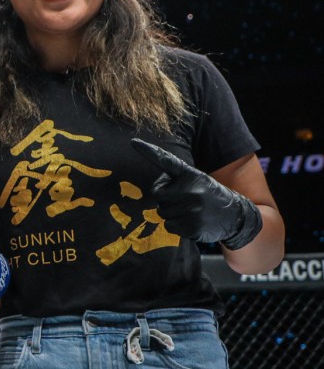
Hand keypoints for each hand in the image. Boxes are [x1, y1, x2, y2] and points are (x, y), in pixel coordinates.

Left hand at [131, 139, 262, 249]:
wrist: (236, 215)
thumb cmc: (208, 195)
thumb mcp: (197, 180)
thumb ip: (176, 181)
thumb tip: (157, 192)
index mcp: (190, 174)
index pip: (166, 160)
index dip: (148, 151)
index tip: (133, 142)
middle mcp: (191, 189)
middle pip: (158, 194)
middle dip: (166, 199)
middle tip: (184, 200)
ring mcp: (192, 208)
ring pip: (162, 212)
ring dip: (172, 213)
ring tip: (191, 211)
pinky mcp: (192, 225)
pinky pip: (169, 226)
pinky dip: (176, 226)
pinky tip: (192, 222)